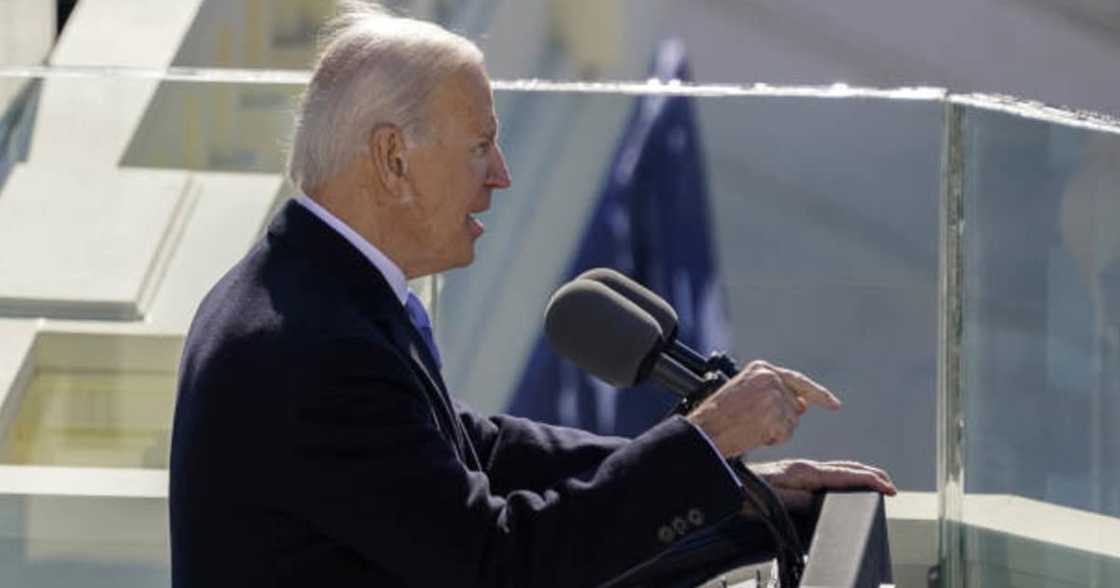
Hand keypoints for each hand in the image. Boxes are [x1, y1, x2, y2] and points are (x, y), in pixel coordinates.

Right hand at [686, 360, 840, 457]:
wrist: (705, 427)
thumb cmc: (718, 415)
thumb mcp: (746, 394)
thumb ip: (774, 394)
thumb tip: (802, 405)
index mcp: (761, 368)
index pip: (798, 381)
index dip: (818, 394)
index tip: (835, 405)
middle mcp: (770, 378)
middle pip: (794, 406)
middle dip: (782, 420)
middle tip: (753, 425)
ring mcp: (774, 395)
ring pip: (791, 422)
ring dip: (775, 430)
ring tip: (749, 427)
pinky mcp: (775, 414)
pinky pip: (785, 433)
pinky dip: (772, 439)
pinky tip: (753, 433)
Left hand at [743, 459, 897, 512]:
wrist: (727, 478)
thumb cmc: (746, 490)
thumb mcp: (775, 499)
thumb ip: (800, 500)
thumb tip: (820, 501)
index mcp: (803, 472)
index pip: (844, 476)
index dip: (869, 481)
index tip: (889, 486)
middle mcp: (804, 468)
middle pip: (845, 468)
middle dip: (870, 475)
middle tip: (890, 484)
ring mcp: (799, 469)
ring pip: (836, 468)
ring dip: (858, 473)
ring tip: (875, 480)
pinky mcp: (794, 473)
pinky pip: (826, 472)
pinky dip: (843, 475)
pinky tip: (844, 480)